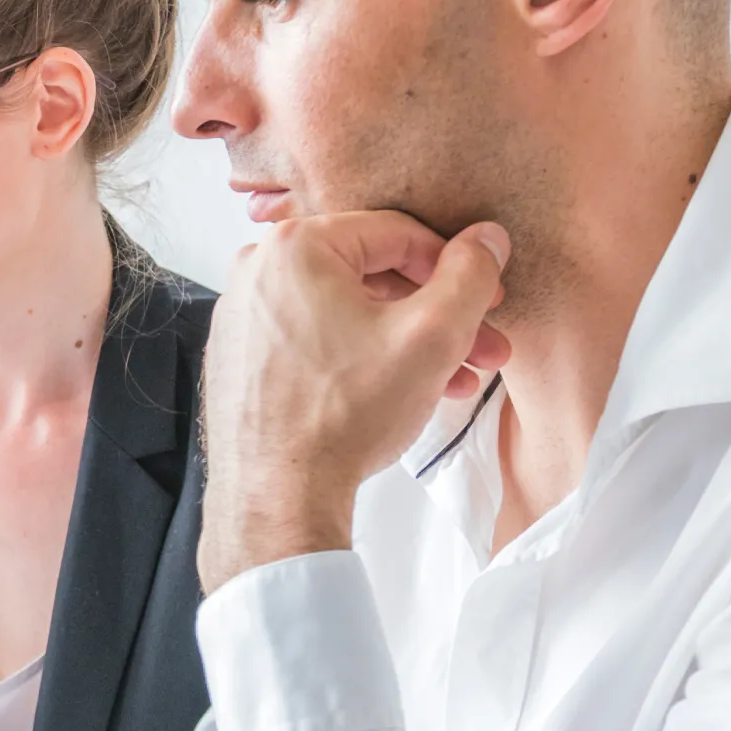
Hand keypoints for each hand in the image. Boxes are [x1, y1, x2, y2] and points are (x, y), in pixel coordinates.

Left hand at [199, 212, 511, 590]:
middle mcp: (258, 272)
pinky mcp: (240, 360)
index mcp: (295, 246)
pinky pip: (314, 341)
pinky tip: (404, 391)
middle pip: (371, 276)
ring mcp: (242, 317)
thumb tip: (486, 239)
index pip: (397, 234)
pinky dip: (361, 358)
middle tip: (484, 346)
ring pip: (346, 313)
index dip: (456, 267)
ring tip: (457, 379)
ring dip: (407, 342)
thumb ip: (470, 276)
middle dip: (438, 315)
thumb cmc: (344, 415)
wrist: (277, 497)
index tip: (489, 301)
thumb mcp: (432, 335)